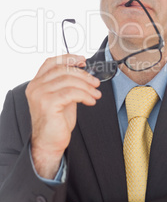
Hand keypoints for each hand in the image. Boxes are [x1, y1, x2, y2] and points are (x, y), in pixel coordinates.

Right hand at [26, 54, 100, 178]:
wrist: (50, 143)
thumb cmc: (56, 122)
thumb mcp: (62, 97)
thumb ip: (68, 84)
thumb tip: (84, 73)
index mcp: (37, 83)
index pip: (51, 62)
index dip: (68, 58)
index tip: (83, 60)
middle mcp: (36, 87)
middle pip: (63, 70)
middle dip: (83, 75)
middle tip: (96, 82)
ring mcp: (40, 94)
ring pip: (68, 80)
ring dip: (87, 86)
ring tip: (96, 94)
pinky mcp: (48, 103)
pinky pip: (71, 93)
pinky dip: (85, 95)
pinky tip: (90, 101)